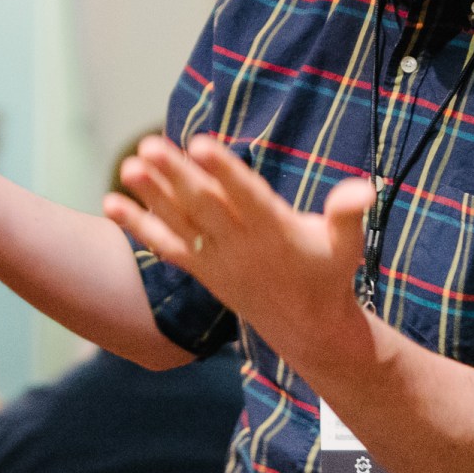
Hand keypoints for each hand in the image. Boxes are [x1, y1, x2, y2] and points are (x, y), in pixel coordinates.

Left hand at [105, 134, 371, 366]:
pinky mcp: (201, 269)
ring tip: (128, 165)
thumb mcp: (346, 246)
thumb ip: (348, 216)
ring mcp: (217, 259)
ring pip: (180, 223)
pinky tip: (110, 203)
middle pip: (204, 206)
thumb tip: (363, 188)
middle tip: (149, 146)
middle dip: (176, 176)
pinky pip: (166, 247)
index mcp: (276, 232)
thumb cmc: (328, 274)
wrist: (306, 329)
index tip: (200, 143)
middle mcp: (241, 246)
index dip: (224, 171)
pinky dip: (138, 226)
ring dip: (151, 196)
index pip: (246, 197)